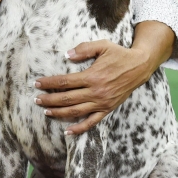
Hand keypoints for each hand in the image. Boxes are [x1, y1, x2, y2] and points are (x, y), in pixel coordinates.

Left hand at [33, 40, 153, 134]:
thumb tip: (66, 55)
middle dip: (49, 100)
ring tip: (46, 111)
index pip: (64, 82)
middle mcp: (96, 92)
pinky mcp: (108, 109)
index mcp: (92, 76)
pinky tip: (67, 131)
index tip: (37, 83)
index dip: (49, 83)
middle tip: (36, 100)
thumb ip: (84, 49)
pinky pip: (92, 121)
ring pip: (75, 111)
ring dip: (59, 113)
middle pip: (66, 98)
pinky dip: (79, 128)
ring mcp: (102, 102)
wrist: (141, 66)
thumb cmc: (119, 54)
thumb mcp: (103, 45)